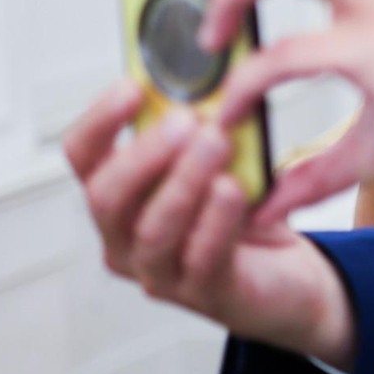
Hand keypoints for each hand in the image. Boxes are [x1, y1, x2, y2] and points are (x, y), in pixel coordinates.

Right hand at [61, 80, 358, 366]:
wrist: (289, 273)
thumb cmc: (241, 211)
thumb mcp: (220, 160)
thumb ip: (204, 126)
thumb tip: (210, 79)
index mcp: (121, 196)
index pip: (84, 156)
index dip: (100, 120)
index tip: (132, 87)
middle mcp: (125, 237)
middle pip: (106, 197)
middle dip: (143, 154)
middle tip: (184, 120)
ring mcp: (159, 272)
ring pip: (153, 230)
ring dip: (184, 181)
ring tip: (217, 143)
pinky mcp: (205, 294)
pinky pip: (202, 257)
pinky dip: (216, 220)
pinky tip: (233, 190)